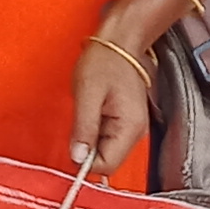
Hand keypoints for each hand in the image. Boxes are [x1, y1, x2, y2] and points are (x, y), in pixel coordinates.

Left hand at [70, 20, 154, 182]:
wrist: (119, 43)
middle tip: (80, 120)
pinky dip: (95, 131)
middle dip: (88, 149)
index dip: (85, 161)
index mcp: (129, 128)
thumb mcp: (87, 94)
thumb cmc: (104, 62)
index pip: (107, 165)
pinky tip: (93, 111)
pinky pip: (107, 139)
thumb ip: (84, 128)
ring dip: (90, 139)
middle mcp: (136, 133)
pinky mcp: (126, 123)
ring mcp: (133, 129)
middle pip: (108, 161)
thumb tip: (78, 158)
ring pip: (106, 151)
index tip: (73, 143)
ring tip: (88, 111)